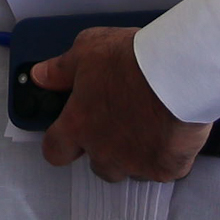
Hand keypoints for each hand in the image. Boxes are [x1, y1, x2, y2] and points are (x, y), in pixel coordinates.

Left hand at [29, 26, 212, 181]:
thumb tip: (41, 76)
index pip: (55, 151)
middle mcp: (103, 151)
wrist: (178, 73)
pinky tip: (173, 133)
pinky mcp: (165, 168)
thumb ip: (60, 69)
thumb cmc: (133, 60)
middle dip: (106, 149)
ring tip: (150, 126)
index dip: (61, 145)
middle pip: (98, 165)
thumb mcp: (87, 49)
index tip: (69, 135)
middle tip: (122, 122)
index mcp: (79, 125)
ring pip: (131, 170)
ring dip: (135, 154)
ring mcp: (135, 163)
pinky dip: (167, 156)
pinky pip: (163, 170)